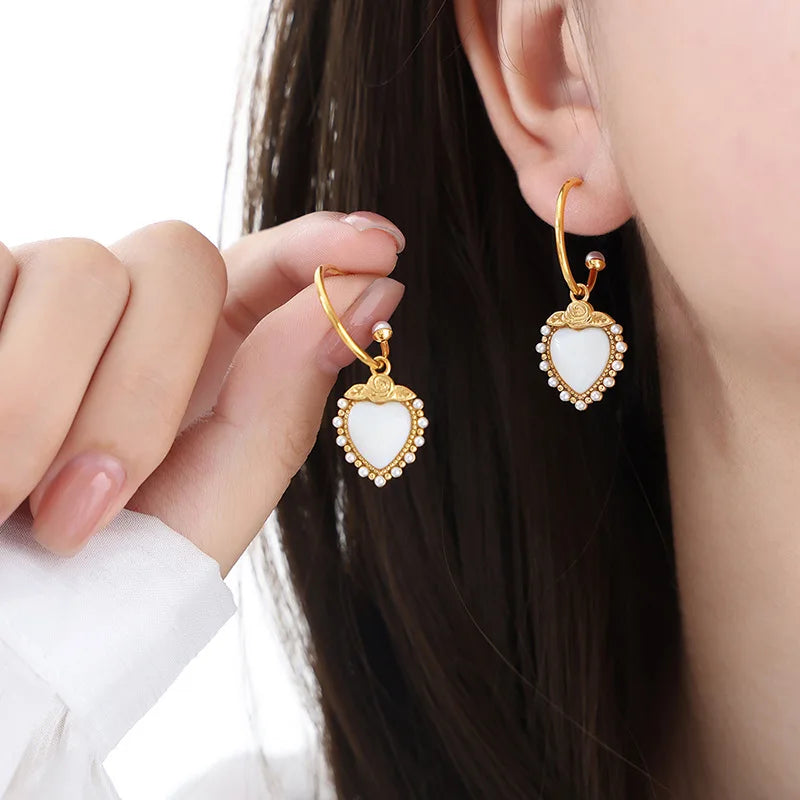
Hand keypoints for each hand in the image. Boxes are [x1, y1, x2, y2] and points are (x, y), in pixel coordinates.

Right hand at [1, 212, 403, 573]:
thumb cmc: (98, 581)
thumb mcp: (208, 504)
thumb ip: (285, 397)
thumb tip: (376, 291)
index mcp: (196, 357)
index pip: (263, 269)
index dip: (318, 248)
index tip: (381, 248)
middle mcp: (124, 314)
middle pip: (179, 257)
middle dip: (144, 384)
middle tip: (90, 507)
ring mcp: (39, 297)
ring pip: (79, 266)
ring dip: (41, 404)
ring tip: (12, 507)